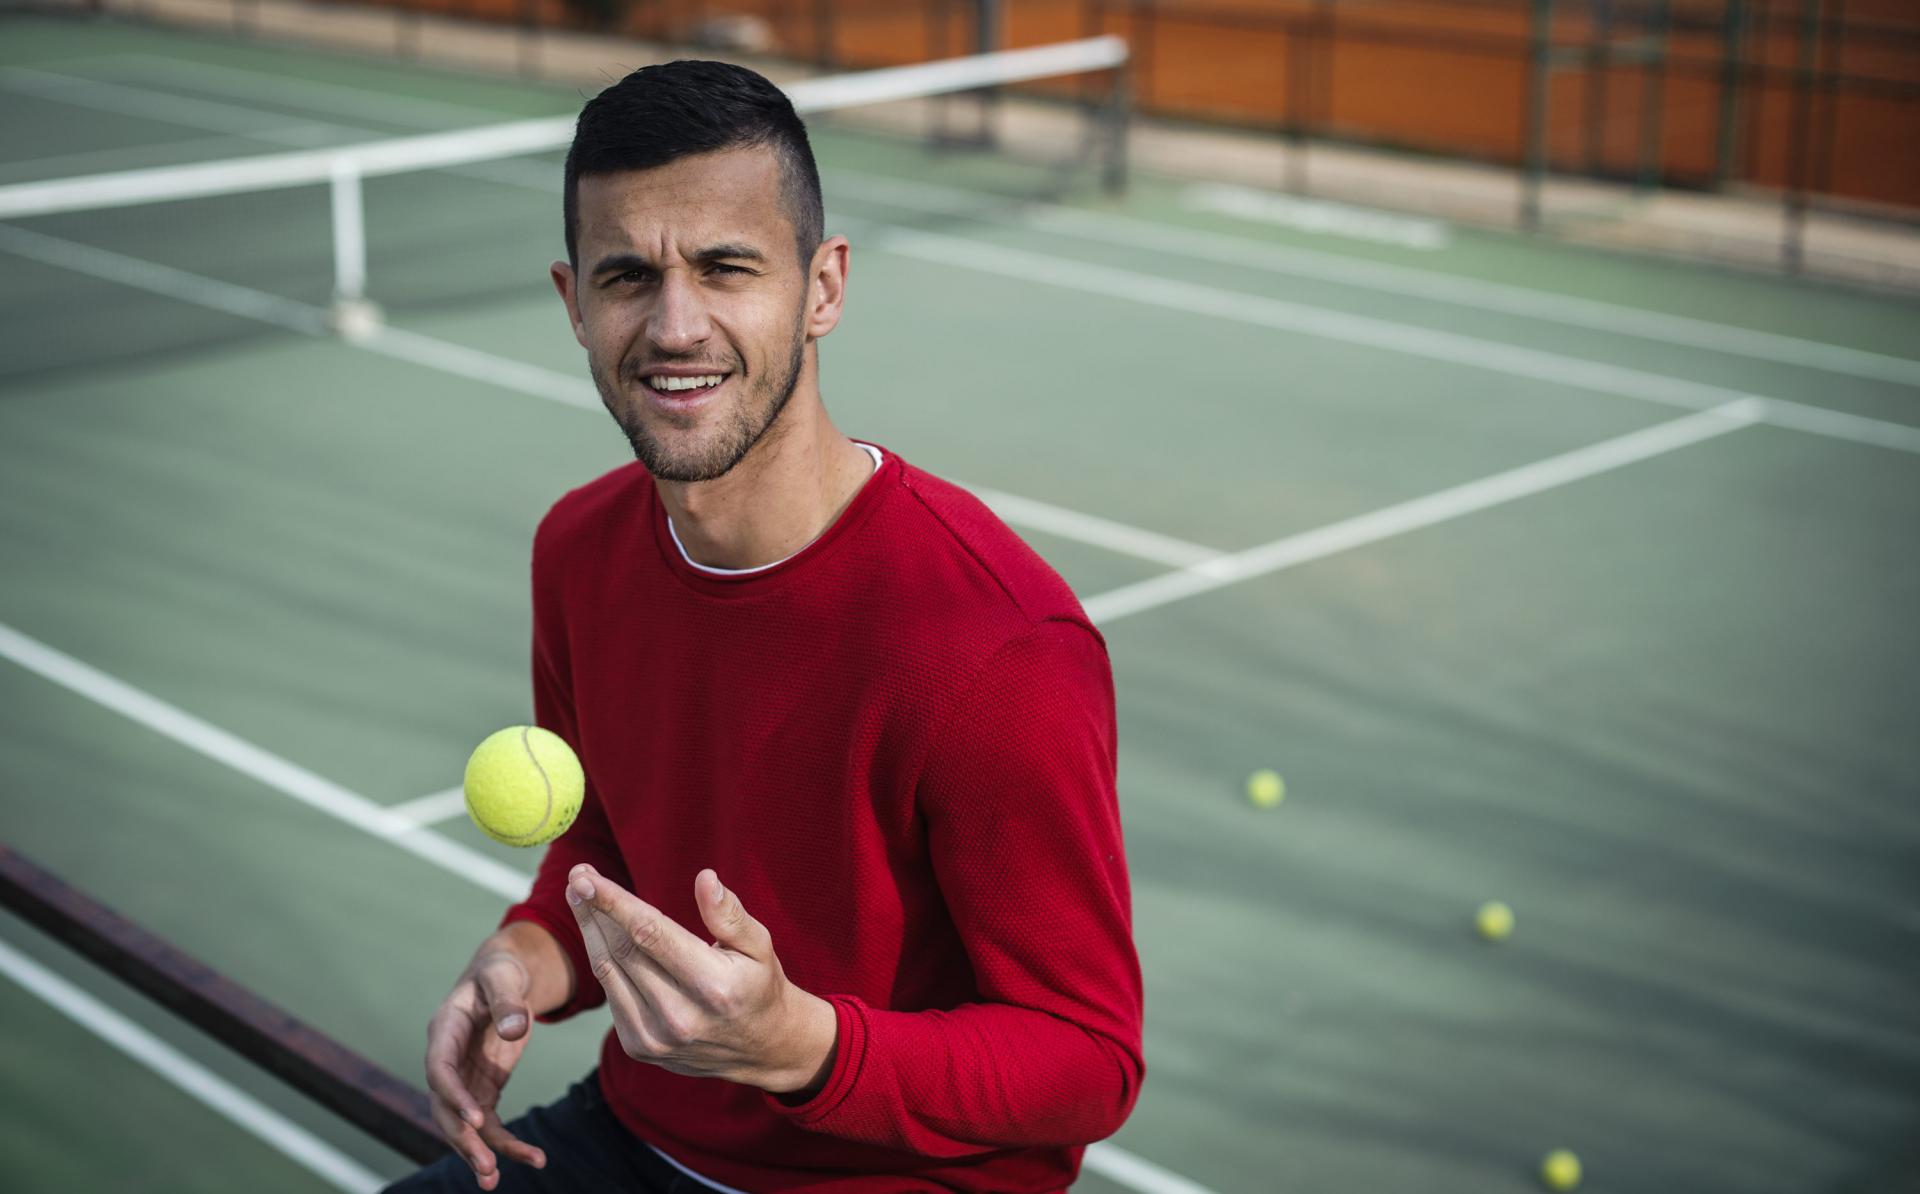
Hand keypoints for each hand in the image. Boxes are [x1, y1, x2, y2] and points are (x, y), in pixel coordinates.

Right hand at [423, 951, 547, 1190]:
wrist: (503, 978)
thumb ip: (508, 1001)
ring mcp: (463, 1080)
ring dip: (478, 1152)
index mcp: (445, 1031)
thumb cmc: (500, 973)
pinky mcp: (483, 1090)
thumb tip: (516, 1029)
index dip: (454, 1096)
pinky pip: (490, 1124)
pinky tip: (531, 1158)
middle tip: (486, 1166)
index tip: (476, 1120)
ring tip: (494, 1181)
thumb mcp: (504, 977)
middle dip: (463, 1139)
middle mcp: (447, 1060)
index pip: (440, 1071)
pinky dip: (505, 1143)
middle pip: (445, 1108)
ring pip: (463, 1124)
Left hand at [566, 864, 835, 1096]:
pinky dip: (601, 959)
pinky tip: (599, 933)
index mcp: (713, 987)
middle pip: (621, 950)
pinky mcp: (639, 1048)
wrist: (760, 1048)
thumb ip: (729, 914)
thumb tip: (705, 878)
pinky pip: (611, 993)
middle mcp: (680, 1017)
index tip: (586, 876)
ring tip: (580, 896)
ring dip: (589, 930)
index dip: (614, 902)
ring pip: (608, 971)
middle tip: (578, 875)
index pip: (650, 934)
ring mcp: (655, 1038)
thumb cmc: (758, 984)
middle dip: (594, 908)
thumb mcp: (759, 945)